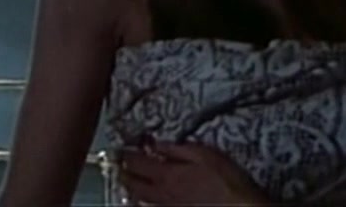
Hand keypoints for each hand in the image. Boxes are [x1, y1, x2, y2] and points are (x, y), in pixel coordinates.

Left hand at [117, 139, 269, 205]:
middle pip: (135, 185)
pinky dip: (145, 205)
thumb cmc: (226, 180)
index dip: (127, 156)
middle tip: (119, 167)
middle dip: (124, 174)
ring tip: (126, 184)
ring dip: (132, 191)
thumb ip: (177, 150)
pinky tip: (145, 203)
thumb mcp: (203, 154)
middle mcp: (163, 194)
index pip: (139, 163)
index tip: (121, 150)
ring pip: (142, 202)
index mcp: (168, 174)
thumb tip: (156, 144)